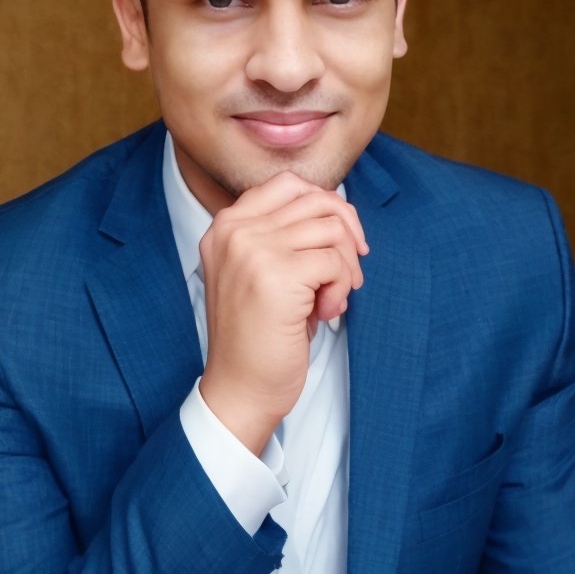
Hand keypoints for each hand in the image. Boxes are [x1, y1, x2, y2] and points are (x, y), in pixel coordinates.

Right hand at [198, 172, 367, 453]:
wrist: (240, 388)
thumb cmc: (258, 337)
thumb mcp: (263, 274)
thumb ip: (286, 238)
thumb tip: (341, 214)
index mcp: (225, 226)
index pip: (288, 185)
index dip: (327, 208)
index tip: (341, 243)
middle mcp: (233, 230)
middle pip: (316, 200)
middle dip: (346, 233)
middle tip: (349, 273)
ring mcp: (252, 249)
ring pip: (330, 230)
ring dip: (345, 267)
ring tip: (331, 300)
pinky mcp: (276, 274)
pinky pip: (334, 261)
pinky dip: (342, 288)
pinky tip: (326, 313)